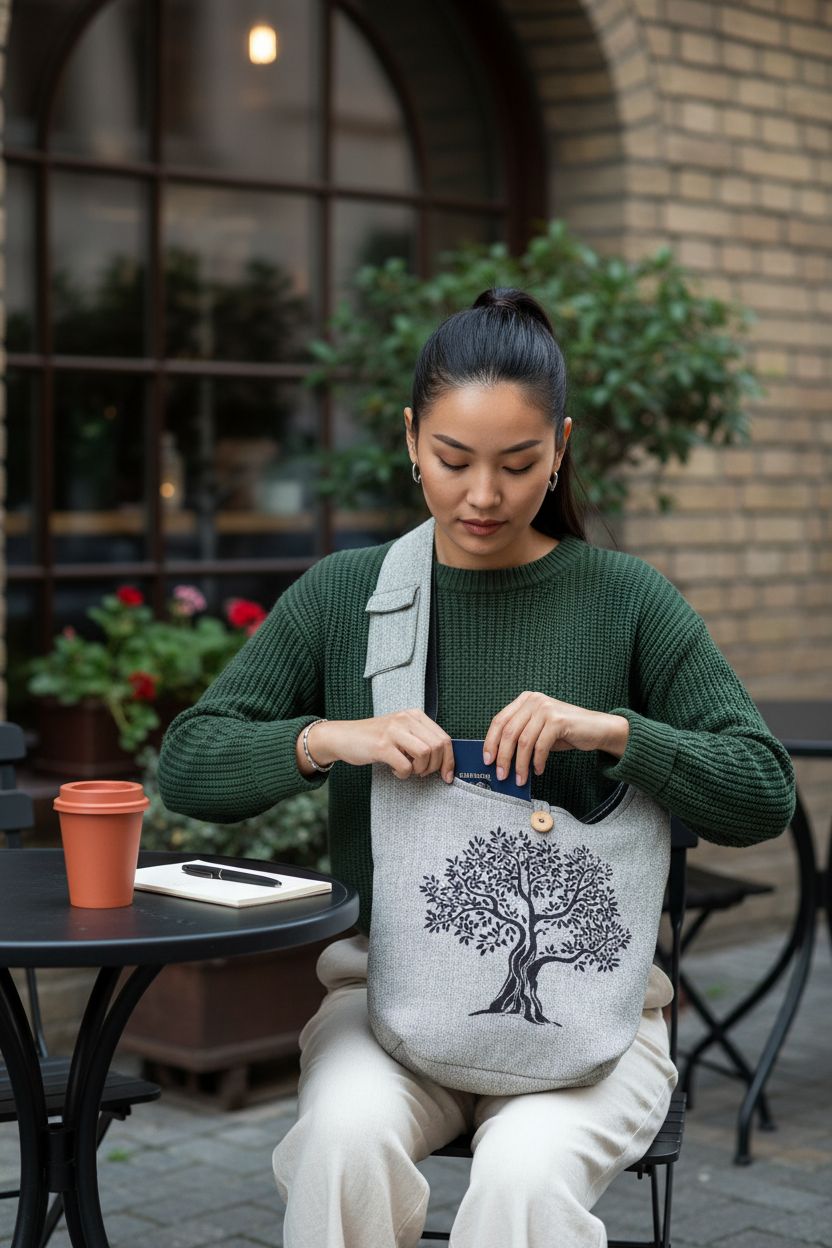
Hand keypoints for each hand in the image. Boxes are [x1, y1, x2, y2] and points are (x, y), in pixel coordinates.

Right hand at [299, 712, 454, 781]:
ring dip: (420, 769)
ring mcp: (393, 731)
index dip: (449, 760)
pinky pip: (405, 765)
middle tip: (421, 773)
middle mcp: (406, 719)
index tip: (447, 775)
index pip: (443, 738)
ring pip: (425, 754)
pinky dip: (403, 774)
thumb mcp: (401, 732)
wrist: (342, 736)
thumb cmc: (375, 738)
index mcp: (414, 715)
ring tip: (408, 770)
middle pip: (437, 746)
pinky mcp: (382, 745)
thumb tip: (444, 761)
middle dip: (434, 767)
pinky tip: (394, 770)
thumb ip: (420, 740)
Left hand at [482, 692, 629, 786]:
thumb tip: (499, 758)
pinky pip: (541, 746)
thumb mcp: (538, 730)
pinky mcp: (558, 720)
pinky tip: (538, 770)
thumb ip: (520, 737)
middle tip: (502, 774)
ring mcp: (546, 708)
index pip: (499, 721)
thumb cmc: (565, 732)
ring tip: (520, 778)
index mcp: (525, 700)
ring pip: (523, 741)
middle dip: (503, 757)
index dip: (490, 741)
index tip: (487, 759)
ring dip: (520, 764)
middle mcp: (534, 700)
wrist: (597, 728)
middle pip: (509, 732)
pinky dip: (537, 761)